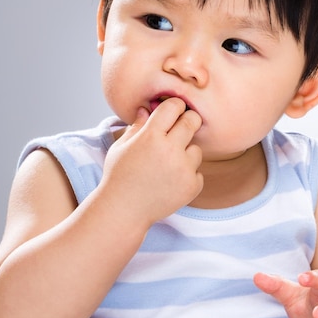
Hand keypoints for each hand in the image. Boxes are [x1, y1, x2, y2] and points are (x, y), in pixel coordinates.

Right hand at [101, 97, 202, 224]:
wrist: (124, 210)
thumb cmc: (119, 176)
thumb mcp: (122, 147)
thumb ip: (137, 126)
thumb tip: (147, 108)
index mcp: (151, 136)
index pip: (174, 106)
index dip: (175, 106)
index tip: (174, 111)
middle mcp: (170, 150)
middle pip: (193, 121)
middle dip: (188, 121)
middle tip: (181, 128)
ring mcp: (183, 169)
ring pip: (197, 149)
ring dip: (186, 153)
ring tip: (168, 165)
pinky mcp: (192, 186)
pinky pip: (198, 172)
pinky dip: (188, 176)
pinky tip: (170, 182)